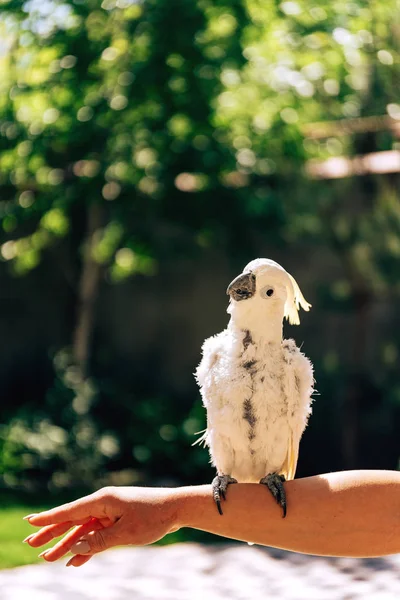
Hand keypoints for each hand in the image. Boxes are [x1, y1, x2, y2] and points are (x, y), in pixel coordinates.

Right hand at [24, 486, 179, 566]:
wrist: (177, 508)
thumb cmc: (153, 516)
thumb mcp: (126, 533)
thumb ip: (99, 541)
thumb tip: (75, 549)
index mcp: (103, 500)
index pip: (71, 511)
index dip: (50, 518)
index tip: (31, 522)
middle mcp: (104, 504)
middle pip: (73, 520)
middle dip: (52, 532)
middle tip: (31, 542)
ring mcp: (111, 512)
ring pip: (83, 529)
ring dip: (67, 543)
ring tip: (48, 557)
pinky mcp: (118, 519)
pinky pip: (97, 534)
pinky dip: (86, 547)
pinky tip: (75, 561)